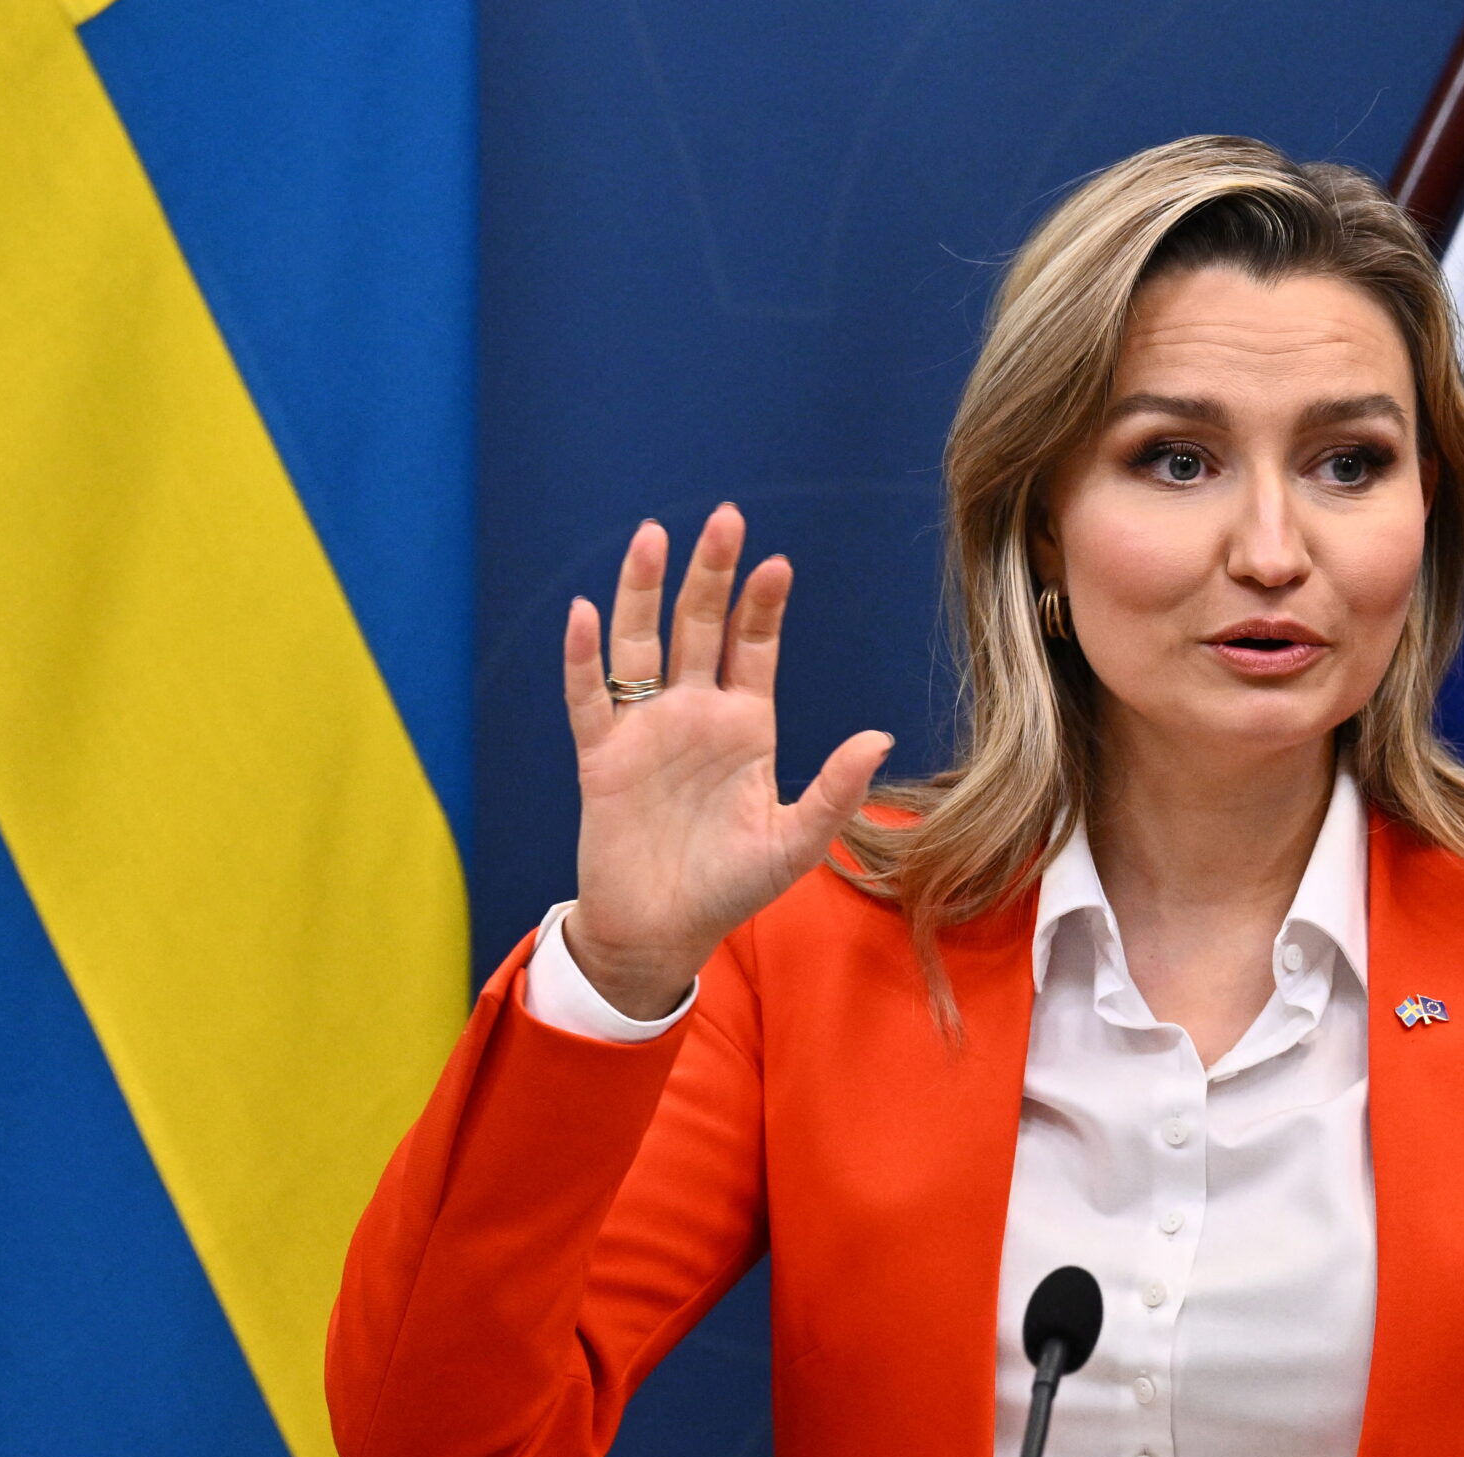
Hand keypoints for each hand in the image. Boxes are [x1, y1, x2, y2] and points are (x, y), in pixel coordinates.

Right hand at [560, 503, 892, 1018]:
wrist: (663, 932)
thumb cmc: (731, 887)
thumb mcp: (796, 843)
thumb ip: (836, 791)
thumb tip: (879, 736)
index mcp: (746, 727)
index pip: (755, 648)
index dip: (764, 606)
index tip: (777, 563)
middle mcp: (695, 716)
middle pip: (700, 628)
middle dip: (712, 574)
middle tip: (726, 518)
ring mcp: (646, 731)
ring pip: (641, 646)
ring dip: (642, 593)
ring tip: (651, 537)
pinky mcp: (603, 758)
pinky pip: (589, 699)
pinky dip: (584, 659)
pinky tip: (587, 614)